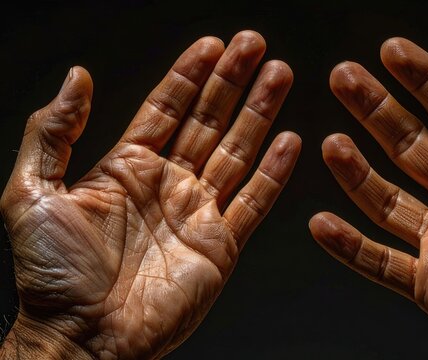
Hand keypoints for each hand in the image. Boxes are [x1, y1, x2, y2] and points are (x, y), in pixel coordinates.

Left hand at [0, 31, 299, 358]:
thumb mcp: (31, 193)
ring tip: (280, 75)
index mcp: (126, 167)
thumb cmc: (52, 274)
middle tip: (255, 44)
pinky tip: (290, 141)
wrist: (83, 339)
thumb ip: (54, 132)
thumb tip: (77, 76)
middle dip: (233, 81)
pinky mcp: (221, 244)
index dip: (190, 74)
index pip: (166, 108)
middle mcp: (167, 184)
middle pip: (209, 121)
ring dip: (260, 113)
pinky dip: (274, 172)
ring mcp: (197, 212)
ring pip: (237, 152)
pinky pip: (254, 202)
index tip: (213, 45)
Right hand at [310, 28, 427, 358]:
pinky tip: (320, 223)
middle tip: (344, 77)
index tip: (391, 50)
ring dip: (355, 170)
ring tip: (330, 142)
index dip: (422, 77)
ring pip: (387, 197)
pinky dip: (348, 247)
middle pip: (410, 143)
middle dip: (375, 108)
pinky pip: (379, 262)